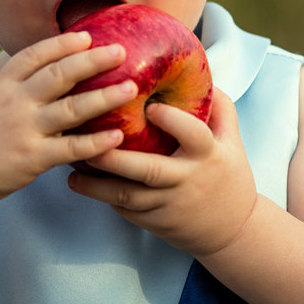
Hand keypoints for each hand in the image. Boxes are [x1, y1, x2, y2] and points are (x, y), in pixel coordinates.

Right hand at [0, 31, 139, 210]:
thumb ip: (6, 89)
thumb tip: (29, 74)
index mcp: (0, 87)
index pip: (33, 55)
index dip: (61, 44)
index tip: (86, 35)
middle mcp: (14, 103)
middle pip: (59, 74)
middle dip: (92, 60)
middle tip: (120, 49)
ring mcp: (24, 130)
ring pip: (71, 108)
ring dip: (104, 96)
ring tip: (131, 87)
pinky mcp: (33, 158)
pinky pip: (71, 148)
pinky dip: (96, 142)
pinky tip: (118, 136)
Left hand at [67, 89, 257, 257]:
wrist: (232, 231)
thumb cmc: (229, 176)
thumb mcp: (233, 140)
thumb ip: (219, 107)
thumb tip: (201, 72)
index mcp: (207, 156)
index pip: (193, 135)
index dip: (172, 120)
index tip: (149, 105)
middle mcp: (185, 181)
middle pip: (147, 171)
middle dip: (115, 157)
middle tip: (88, 139)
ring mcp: (167, 205)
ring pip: (126, 196)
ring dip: (96, 182)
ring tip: (70, 163)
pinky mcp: (153, 222)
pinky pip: (123, 209)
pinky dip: (101, 195)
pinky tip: (79, 180)